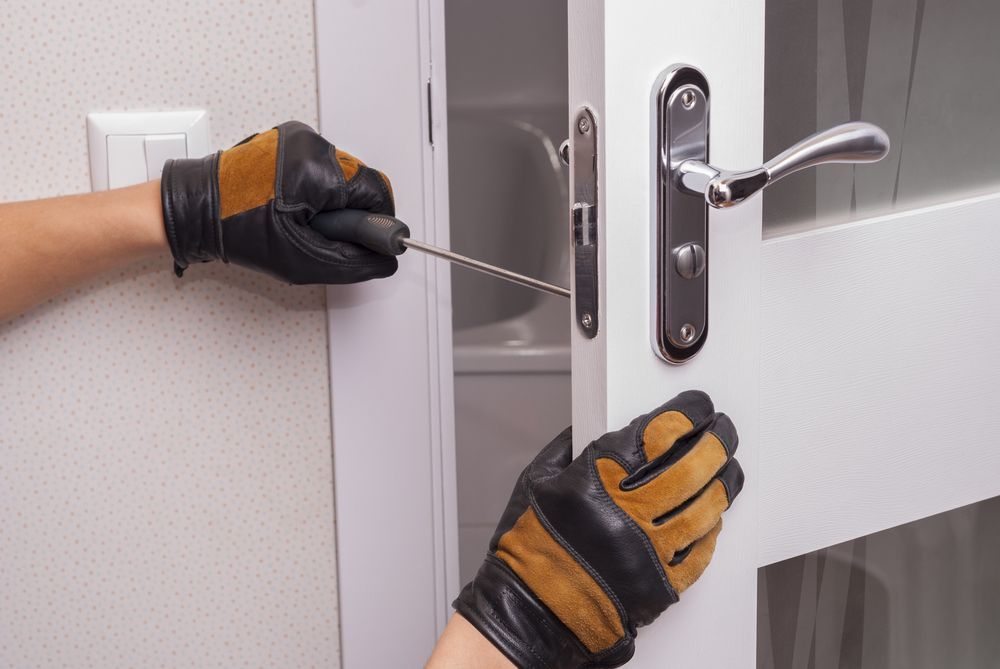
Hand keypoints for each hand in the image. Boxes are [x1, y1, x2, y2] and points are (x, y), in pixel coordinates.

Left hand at [160, 120, 397, 283]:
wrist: (194, 208)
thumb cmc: (236, 231)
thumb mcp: (303, 261)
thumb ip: (354, 261)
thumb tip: (385, 260)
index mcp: (318, 170)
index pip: (377, 192)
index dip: (377, 223)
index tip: (366, 241)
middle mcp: (311, 145)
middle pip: (360, 182)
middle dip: (348, 211)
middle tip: (318, 232)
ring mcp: (298, 138)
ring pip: (341, 174)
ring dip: (330, 199)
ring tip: (298, 217)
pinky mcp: (286, 139)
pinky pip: (319, 165)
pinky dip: (313, 186)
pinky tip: (289, 203)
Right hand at [454, 390, 744, 668]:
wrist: (529, 611)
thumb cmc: (528, 550)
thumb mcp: (536, 481)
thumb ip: (568, 449)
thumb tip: (590, 430)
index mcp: (598, 480)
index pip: (658, 433)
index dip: (686, 413)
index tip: (698, 407)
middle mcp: (629, 512)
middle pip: (693, 465)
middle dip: (717, 441)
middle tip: (724, 431)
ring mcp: (650, 549)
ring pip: (706, 506)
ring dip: (724, 482)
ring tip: (729, 469)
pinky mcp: (661, 582)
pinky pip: (702, 551)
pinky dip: (712, 529)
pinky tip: (714, 516)